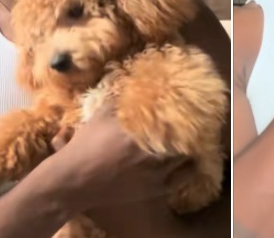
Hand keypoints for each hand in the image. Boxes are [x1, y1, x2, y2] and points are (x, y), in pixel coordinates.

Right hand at [54, 102, 189, 212]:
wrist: (75, 181)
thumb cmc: (86, 146)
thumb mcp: (100, 116)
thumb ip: (117, 99)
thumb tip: (127, 83)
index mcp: (141, 131)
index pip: (173, 119)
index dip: (185, 112)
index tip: (193, 105)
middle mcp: (153, 152)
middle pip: (185, 138)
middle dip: (192, 130)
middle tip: (198, 121)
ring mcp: (156, 173)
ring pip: (185, 158)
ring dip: (191, 148)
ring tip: (196, 139)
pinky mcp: (155, 189)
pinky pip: (181, 179)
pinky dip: (188, 169)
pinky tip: (190, 162)